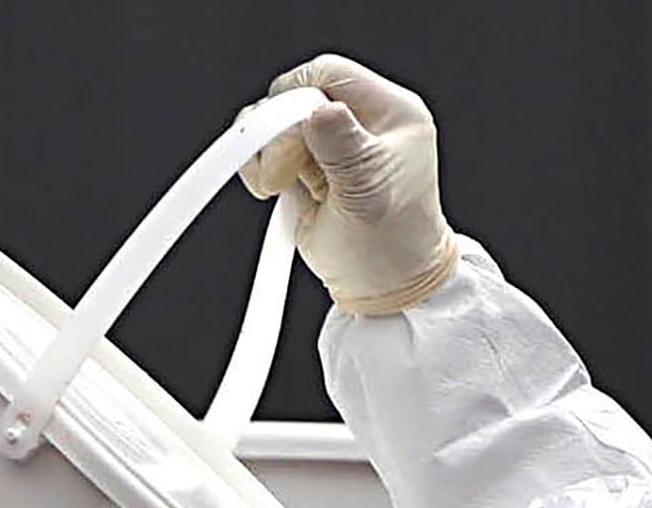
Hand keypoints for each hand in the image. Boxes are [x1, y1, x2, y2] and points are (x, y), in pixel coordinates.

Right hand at [239, 53, 455, 314]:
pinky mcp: (307, 168)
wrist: (385, 290)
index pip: (331, 74)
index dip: (297, 94)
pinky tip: (272, 190)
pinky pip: (269, 150)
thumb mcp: (369, 194)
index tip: (280, 130)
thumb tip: (319, 110)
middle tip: (281, 176)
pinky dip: (260, 168)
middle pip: (297, 97)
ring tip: (276, 187)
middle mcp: (360, 122)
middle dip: (278, 135)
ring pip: (277, 124)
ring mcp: (332, 145)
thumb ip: (343, 148)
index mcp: (390, 113)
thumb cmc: (391, 247)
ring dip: (266, 154)